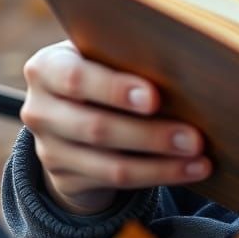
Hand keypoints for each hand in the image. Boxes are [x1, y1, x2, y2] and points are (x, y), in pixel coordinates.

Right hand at [21, 40, 210, 214]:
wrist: (69, 112)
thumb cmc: (102, 67)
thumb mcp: (103, 54)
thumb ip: (127, 56)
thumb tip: (186, 64)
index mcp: (47, 67)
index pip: (76, 78)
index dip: (114, 89)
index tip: (155, 98)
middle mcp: (40, 109)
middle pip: (97, 128)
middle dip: (151, 135)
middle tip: (194, 137)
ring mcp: (49, 149)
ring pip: (110, 164)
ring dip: (161, 164)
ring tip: (198, 158)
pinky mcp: (65, 179)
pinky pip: (115, 183)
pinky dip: (157, 175)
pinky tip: (189, 170)